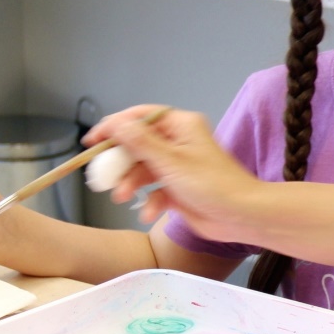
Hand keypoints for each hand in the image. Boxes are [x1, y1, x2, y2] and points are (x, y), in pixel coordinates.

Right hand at [86, 105, 259, 239]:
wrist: (241, 216)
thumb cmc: (213, 184)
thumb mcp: (170, 160)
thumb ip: (139, 141)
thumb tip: (115, 123)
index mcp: (180, 126)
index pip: (139, 117)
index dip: (113, 127)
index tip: (92, 141)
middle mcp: (179, 143)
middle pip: (137, 145)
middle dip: (121, 163)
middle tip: (104, 175)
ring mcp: (179, 167)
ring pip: (143, 170)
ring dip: (131, 184)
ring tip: (122, 197)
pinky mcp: (179, 189)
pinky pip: (154, 191)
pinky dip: (149, 201)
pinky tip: (150, 212)